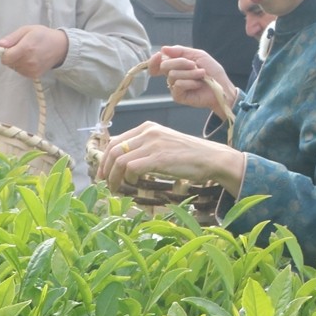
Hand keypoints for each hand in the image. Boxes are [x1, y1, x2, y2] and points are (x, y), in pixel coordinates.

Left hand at [0, 25, 68, 78]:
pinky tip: (31, 60)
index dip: (4, 53)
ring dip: (17, 62)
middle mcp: (29, 61)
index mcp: (25, 48)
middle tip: (21, 48)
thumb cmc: (43, 35)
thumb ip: (12, 38)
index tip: (9, 48)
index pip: (5, 58)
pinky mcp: (35, 75)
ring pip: (14, 68)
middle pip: (9, 64)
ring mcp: (32, 69)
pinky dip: (23, 67)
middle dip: (11, 56)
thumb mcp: (26, 30)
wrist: (60, 46)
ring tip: (27, 54)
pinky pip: (21, 72)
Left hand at [100, 120, 244, 194]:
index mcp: (147, 127)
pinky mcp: (159, 157)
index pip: (115, 140)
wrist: (211, 157)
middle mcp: (148, 132)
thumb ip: (146, 147)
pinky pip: (132, 168)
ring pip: (120, 160)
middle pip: (114, 150)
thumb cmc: (189, 155)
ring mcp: (153, 144)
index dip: (105, 159)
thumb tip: (124, 161)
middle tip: (106, 184)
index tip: (104, 174)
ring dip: (115, 177)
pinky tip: (135, 184)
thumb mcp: (164, 144)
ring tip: (118, 188)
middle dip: (106, 170)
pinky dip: (129, 178)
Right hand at [151, 45, 235, 116]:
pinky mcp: (178, 96)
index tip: (159, 55)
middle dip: (181, 62)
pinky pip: (178, 85)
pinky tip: (198, 84)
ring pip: (173, 75)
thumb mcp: (198, 55)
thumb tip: (163, 49)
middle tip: (195, 65)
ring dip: (190, 73)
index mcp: (176, 65)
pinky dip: (190, 82)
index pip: (157, 64)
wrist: (222, 86)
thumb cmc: (212, 71)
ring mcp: (175, 87)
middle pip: (164, 66)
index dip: (154, 60)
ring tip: (201, 75)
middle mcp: (173, 76)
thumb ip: (180, 51)